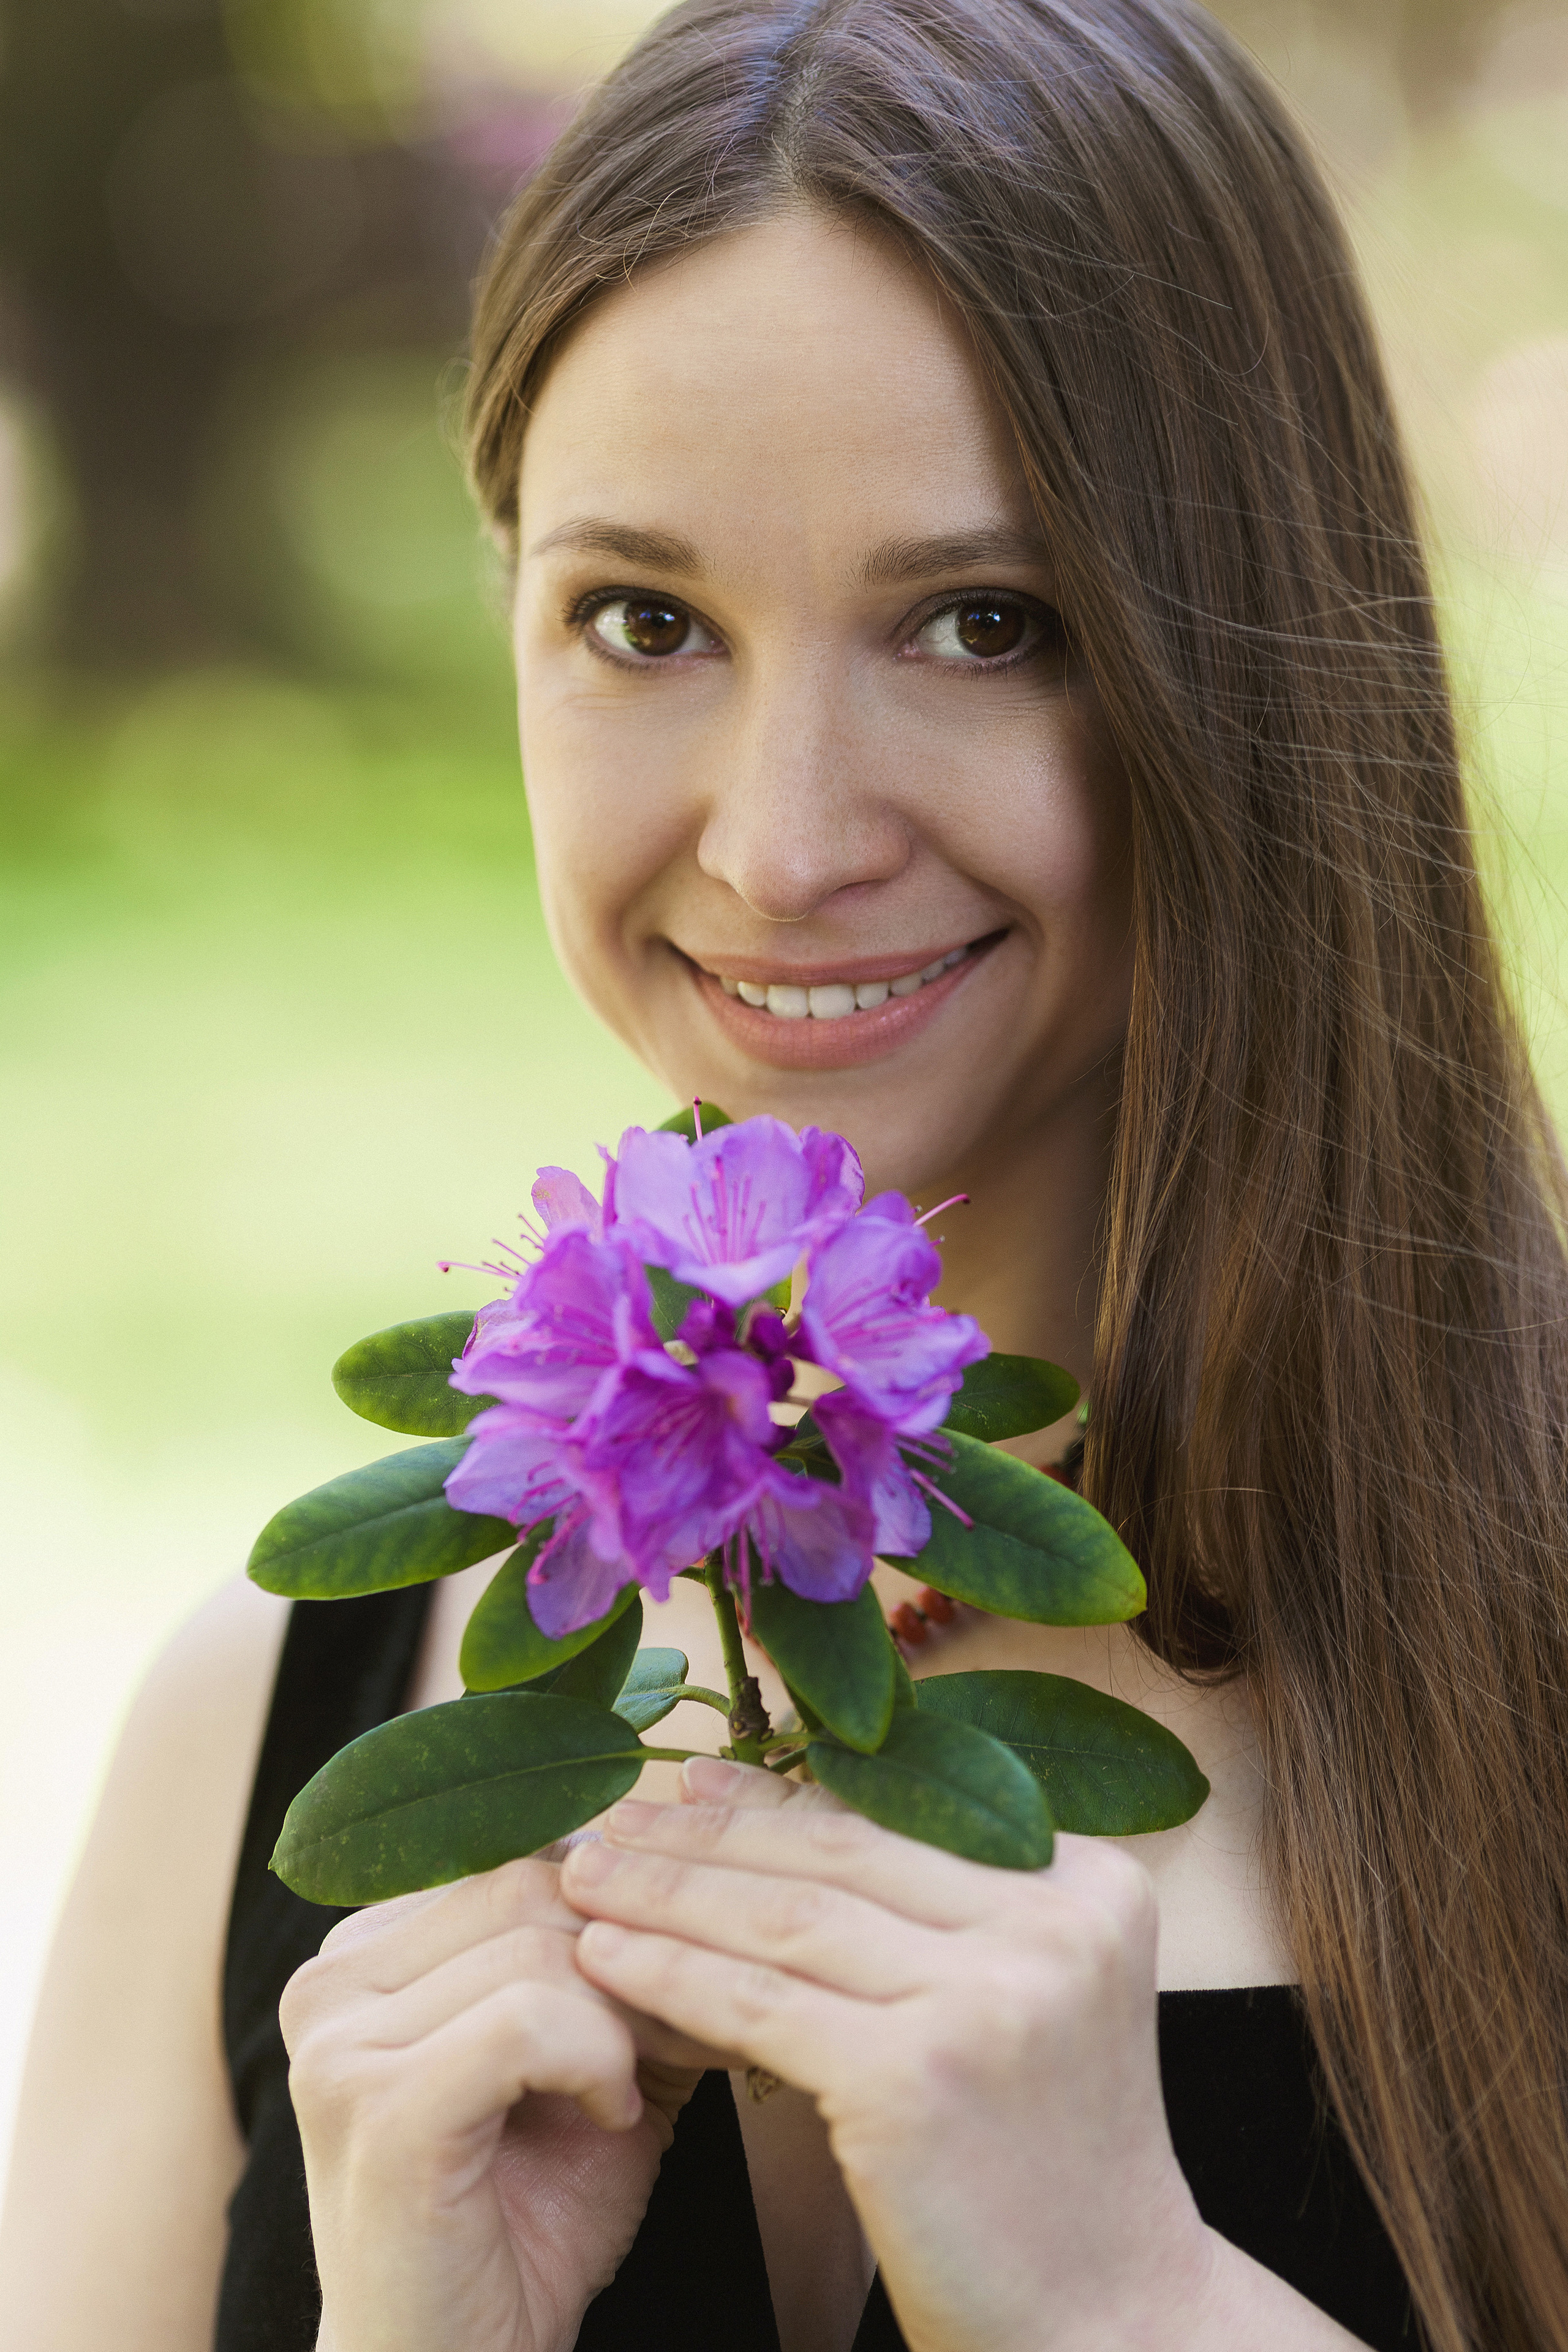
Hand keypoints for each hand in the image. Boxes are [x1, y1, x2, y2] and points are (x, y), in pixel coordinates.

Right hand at [280, 1849, 717, 2351]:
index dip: (627, 1901)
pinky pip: (526, 2020)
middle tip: (691, 2029)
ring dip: (630, 2014)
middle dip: (640, 1951)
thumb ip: (622, 1963)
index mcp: (365, 1951)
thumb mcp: (586, 2063)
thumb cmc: (526, 2229)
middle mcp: (330, 1979)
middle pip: (534, 1884)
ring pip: (539, 1946)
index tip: (697, 1962)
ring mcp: (340, 2041)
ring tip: (645, 2086)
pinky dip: (597, 2062)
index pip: (520, 1852)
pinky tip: (614, 2118)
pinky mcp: (380, 2107)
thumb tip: (719, 1868)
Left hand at [561, 1762, 1213, 2351]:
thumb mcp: (1027, 1998)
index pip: (901, 1821)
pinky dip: (671, 1974)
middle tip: (617, 1816)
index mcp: (1088, 1884)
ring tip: (588, 1877)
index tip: (694, 1782)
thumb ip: (945, 1908)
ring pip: (787, 1921)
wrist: (1112, 2322)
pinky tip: (606, 1959)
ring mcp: (990, 1994)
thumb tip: (783, 1811)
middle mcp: (1054, 1919)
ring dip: (669, 1892)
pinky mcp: (917, 2077)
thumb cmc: (1048, 2164)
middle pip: (839, 1857)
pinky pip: (760, 2005)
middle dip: (710, 1834)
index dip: (783, 1798)